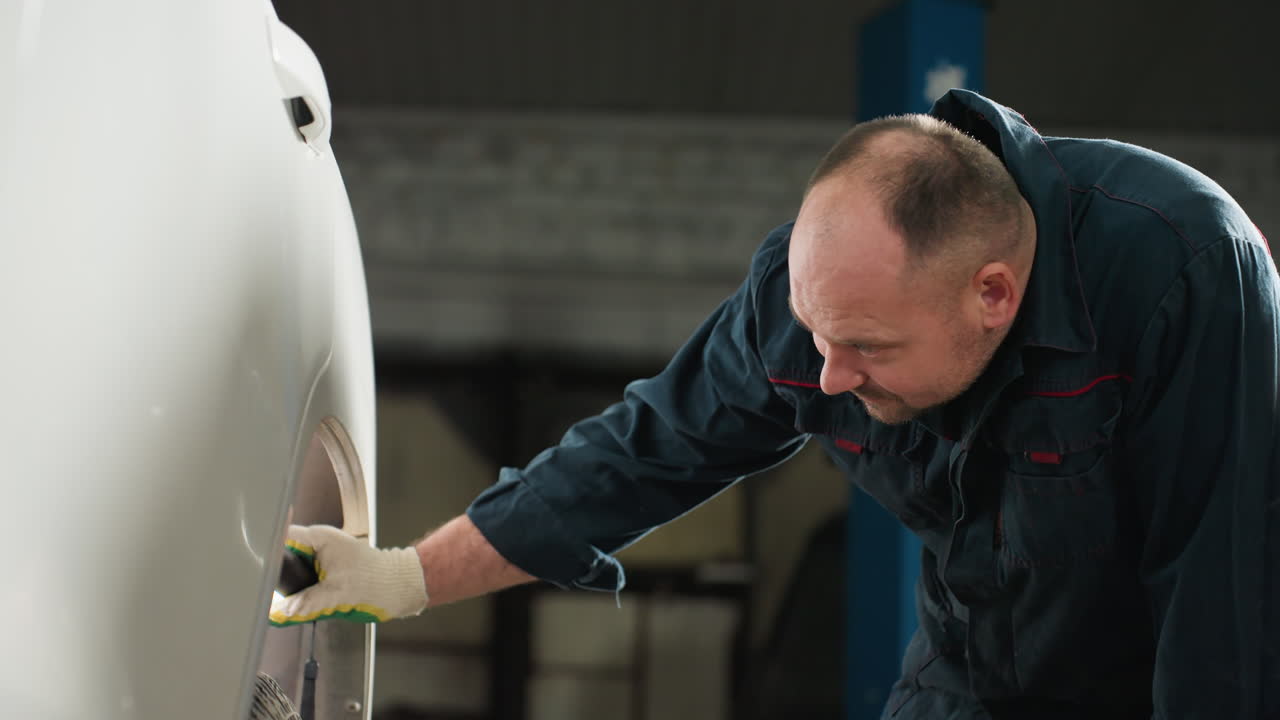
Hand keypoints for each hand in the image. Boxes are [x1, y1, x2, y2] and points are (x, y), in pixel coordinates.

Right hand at [269, 525, 427, 625]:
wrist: (399, 587)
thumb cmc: (376, 583)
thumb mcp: (336, 595)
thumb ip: (305, 603)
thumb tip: (278, 613)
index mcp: (320, 538)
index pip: (281, 536)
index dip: (265, 550)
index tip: (253, 565)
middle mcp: (318, 543)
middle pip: (283, 554)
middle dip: (276, 573)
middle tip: (268, 590)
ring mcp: (322, 555)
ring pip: (293, 569)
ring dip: (290, 585)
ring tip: (285, 597)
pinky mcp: (327, 569)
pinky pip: (304, 578)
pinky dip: (302, 591)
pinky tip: (300, 603)